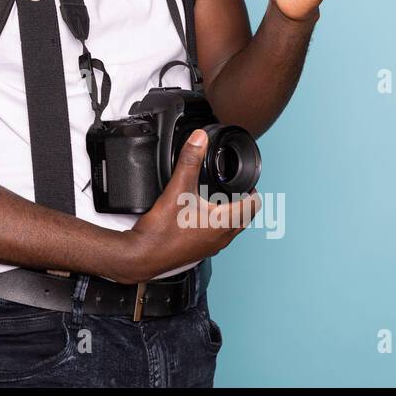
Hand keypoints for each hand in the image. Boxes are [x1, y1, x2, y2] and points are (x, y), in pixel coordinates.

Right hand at [113, 129, 261, 284]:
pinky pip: (217, 236)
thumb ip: (189, 161)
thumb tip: (200, 139)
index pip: (254, 205)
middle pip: (245, 217)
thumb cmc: (161, 231)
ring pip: (232, 228)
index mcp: (224, 223)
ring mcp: (212, 247)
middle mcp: (222, 238)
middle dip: (242, 200)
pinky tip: (197, 215)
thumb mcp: (176, 189)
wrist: (142, 255)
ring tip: (216, 198)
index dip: (252, 190)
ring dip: (230, 213)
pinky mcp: (200, 252)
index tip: (244, 180)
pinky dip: (216, 224)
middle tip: (231, 186)